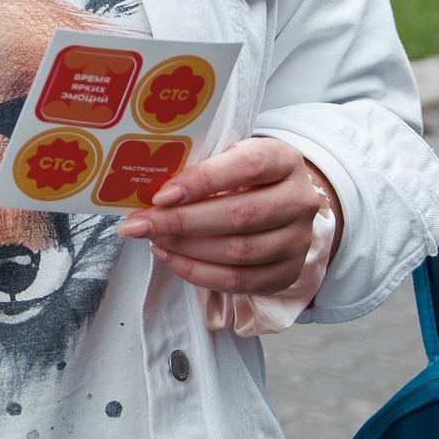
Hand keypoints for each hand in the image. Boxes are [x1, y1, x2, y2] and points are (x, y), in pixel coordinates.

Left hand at [120, 138, 342, 295]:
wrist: (280, 201)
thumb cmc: (241, 174)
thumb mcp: (228, 156)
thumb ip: (200, 166)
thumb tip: (151, 192)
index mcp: (284, 160)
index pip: (247, 167)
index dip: (202, 181)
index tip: (161, 195)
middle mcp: (299, 200)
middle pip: (240, 216)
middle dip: (181, 222)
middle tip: (139, 224)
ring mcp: (298, 240)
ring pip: (239, 252)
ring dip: (186, 249)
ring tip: (152, 239)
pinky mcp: (287, 272)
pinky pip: (239, 282)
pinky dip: (198, 273)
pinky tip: (170, 257)